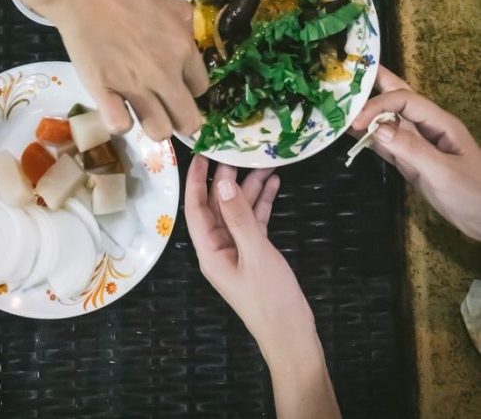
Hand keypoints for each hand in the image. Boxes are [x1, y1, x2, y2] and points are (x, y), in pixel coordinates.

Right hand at [31, 0, 207, 141]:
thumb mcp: (167, 0)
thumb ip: (181, 23)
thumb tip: (185, 36)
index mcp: (183, 48)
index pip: (201, 88)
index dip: (189, 88)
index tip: (178, 84)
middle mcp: (165, 72)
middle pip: (188, 121)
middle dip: (180, 118)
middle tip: (166, 109)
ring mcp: (134, 85)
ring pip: (159, 131)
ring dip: (153, 124)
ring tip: (142, 111)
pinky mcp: (102, 91)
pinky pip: (120, 126)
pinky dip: (120, 121)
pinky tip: (116, 107)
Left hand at [184, 155, 311, 348]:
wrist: (292, 337)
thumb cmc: (270, 300)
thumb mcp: (256, 254)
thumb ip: (241, 218)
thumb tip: (225, 182)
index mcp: (209, 252)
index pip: (195, 209)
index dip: (197, 180)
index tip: (203, 154)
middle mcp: (219, 248)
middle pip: (218, 206)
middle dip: (228, 179)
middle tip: (239, 151)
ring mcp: (237, 250)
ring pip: (238, 211)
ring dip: (250, 188)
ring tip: (264, 162)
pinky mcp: (255, 253)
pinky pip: (254, 221)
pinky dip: (262, 203)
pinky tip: (274, 183)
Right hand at [350, 66, 480, 239]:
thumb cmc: (472, 194)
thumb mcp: (442, 173)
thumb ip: (411, 149)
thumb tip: (376, 129)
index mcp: (439, 122)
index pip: (404, 100)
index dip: (378, 105)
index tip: (356, 120)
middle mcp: (427, 127)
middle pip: (398, 97)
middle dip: (375, 85)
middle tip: (346, 76)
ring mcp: (418, 145)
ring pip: (389, 120)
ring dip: (368, 112)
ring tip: (340, 103)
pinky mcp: (411, 162)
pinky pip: (387, 144)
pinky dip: (370, 138)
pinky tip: (353, 134)